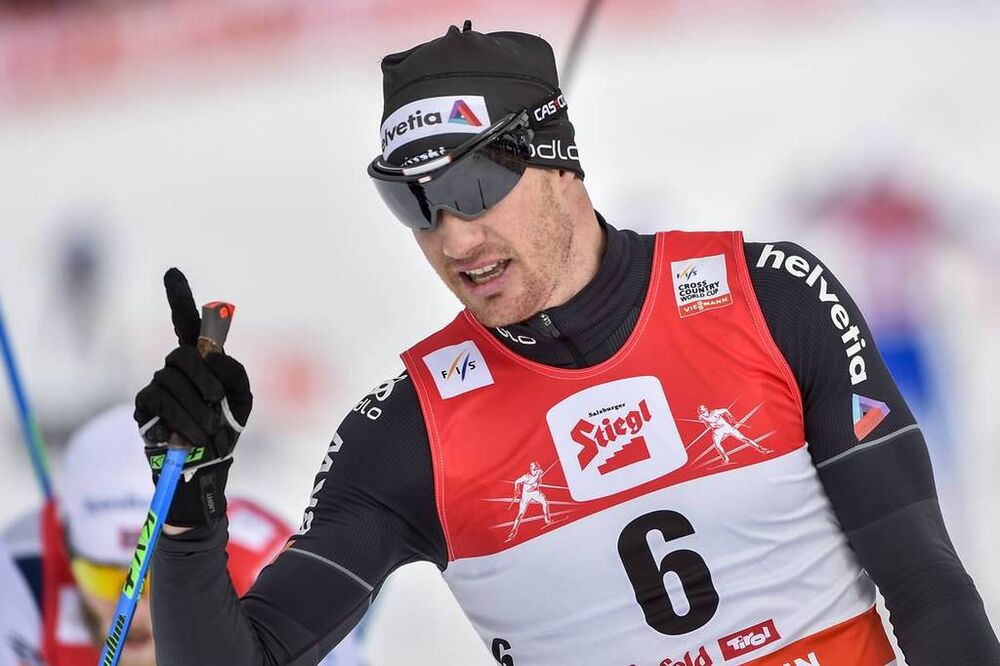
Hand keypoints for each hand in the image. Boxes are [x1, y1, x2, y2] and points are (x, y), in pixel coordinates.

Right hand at [134, 268, 251, 526]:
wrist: (207, 465)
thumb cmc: (226, 429)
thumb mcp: (242, 399)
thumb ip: (233, 371)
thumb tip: (208, 352)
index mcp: (202, 362)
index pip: (187, 324)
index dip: (180, 298)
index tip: (172, 272)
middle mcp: (176, 368)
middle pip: (183, 355)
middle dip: (205, 379)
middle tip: (217, 403)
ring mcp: (157, 384)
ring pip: (172, 379)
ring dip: (197, 406)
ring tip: (207, 429)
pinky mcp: (145, 405)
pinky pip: (161, 399)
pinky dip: (183, 418)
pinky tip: (191, 435)